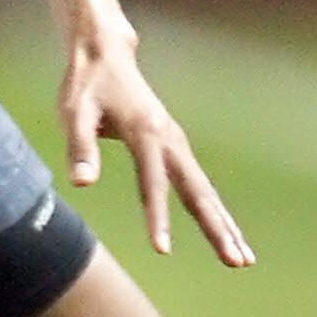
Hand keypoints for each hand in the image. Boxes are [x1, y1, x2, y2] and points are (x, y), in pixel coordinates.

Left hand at [59, 30, 252, 267]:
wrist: (107, 54)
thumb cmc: (87, 85)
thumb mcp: (73, 111)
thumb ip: (80, 147)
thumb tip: (81, 183)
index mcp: (145, 133)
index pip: (152, 183)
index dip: (157, 216)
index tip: (162, 250)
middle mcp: (169, 140)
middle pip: (198, 192)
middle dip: (216, 228)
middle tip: (236, 262)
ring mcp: (178, 144)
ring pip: (206, 192)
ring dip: (224, 225)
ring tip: (243, 260)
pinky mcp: (177, 148)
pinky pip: (200, 186)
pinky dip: (216, 211)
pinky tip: (227, 233)